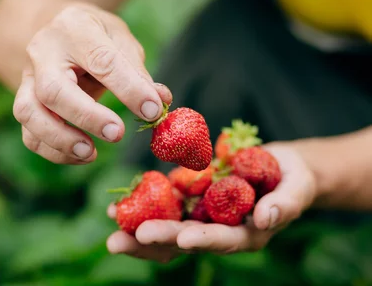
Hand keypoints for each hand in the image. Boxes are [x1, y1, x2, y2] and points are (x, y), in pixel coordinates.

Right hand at [13, 3, 170, 163]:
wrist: (61, 31)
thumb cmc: (98, 37)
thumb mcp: (122, 41)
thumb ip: (138, 72)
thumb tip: (160, 101)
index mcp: (76, 29)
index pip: (102, 61)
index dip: (129, 89)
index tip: (152, 111)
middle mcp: (44, 52)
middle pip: (54, 90)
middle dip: (88, 117)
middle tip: (117, 134)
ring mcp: (28, 78)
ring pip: (30, 113)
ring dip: (61, 139)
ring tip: (91, 154)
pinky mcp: (25, 101)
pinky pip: (30, 133)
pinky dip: (54, 151)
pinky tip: (82, 155)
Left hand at [105, 143, 316, 262]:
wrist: (279, 167)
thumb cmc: (294, 180)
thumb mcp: (296, 189)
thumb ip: (285, 204)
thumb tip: (266, 219)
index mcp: (245, 235)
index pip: (221, 241)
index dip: (202, 240)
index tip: (182, 239)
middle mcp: (219, 229)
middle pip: (183, 241)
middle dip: (153, 241)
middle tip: (120, 241)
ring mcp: (203, 213)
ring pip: (168, 224)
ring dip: (138, 225)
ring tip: (112, 220)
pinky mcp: (192, 196)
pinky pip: (166, 201)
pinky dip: (145, 201)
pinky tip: (121, 202)